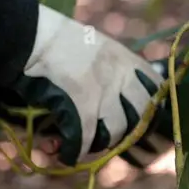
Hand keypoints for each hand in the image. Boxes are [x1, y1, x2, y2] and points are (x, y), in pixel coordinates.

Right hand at [7, 5, 162, 165]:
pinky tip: (66, 154)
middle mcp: (121, 76)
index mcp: (127, 60)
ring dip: (100, 142)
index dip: (150, 109)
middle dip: (127, 131)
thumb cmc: (59, 41)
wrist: (31, 35)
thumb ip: (115, 66)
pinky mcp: (80, 105)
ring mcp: (103, 92)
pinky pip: (84, 139)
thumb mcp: (99, 46)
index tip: (139, 119)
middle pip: (139, 116)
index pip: (157, 90)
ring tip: (86, 143)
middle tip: (109, 135)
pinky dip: (74, 151)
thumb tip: (123, 94)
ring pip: (115, 131)